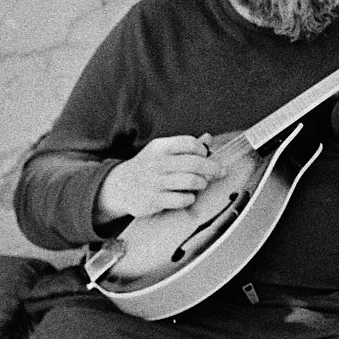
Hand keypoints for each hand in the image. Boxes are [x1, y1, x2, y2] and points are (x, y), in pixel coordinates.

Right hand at [95, 135, 222, 223]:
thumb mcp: (161, 151)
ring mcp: (155, 182)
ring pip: (192, 181)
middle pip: (195, 163)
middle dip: (212, 169)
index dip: (203, 150)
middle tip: (218, 173)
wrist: (119, 186)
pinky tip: (187, 196)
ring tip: (201, 184)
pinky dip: (190, 198)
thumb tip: (209, 139)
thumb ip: (185, 146)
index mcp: (160, 147)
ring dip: (202, 183)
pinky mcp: (155, 199)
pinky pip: (183, 199)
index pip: (189, 143)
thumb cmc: (148, 167)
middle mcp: (158, 162)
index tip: (205, 156)